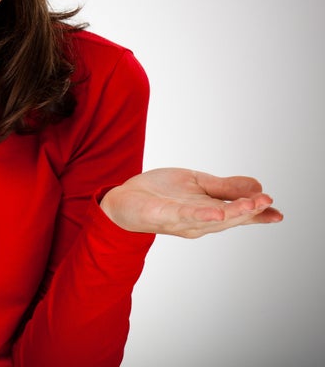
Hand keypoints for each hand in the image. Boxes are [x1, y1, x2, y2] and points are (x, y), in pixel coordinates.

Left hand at [99, 168, 282, 238]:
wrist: (125, 199)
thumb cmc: (161, 193)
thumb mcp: (196, 182)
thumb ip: (224, 186)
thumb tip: (258, 186)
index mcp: (208, 211)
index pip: (236, 213)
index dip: (257, 214)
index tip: (278, 213)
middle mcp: (199, 221)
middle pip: (228, 217)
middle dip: (249, 211)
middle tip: (269, 204)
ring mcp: (182, 220)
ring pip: (211, 218)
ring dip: (231, 213)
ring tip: (251, 206)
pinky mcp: (164, 215)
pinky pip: (185, 215)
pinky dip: (201, 214)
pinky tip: (216, 211)